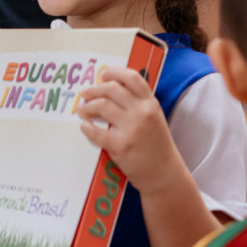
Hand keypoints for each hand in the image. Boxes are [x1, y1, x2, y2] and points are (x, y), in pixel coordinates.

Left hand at [76, 66, 181, 196]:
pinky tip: (85, 127)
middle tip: (85, 94)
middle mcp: (143, 113)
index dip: (115, 72)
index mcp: (151, 104)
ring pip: (102, 106)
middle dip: (95, 89)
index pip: (132, 78)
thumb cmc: (157, 147)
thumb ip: (139, 104)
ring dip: (87, 107)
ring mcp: (132, 129)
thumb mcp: (155, 119)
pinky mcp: (121, 147)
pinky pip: (96, 132)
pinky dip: (87, 127)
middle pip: (112, 89)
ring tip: (82, 110)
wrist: (164, 175)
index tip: (103, 74)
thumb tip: (113, 90)